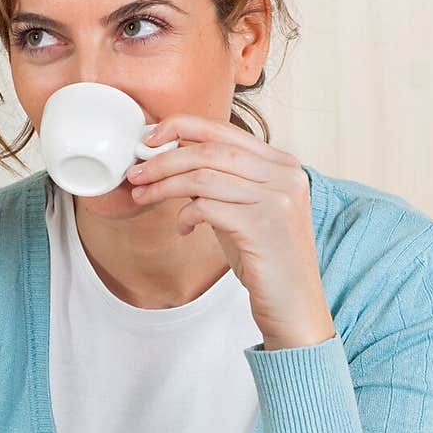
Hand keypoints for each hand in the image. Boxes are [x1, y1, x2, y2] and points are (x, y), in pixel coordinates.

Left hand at [127, 116, 335, 349]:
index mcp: (282, 164)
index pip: (225, 130)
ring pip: (203, 177)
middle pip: (210, 151)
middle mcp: (284, 176)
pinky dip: (185, 214)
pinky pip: (206, 207)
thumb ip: (221, 183)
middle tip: (137, 173)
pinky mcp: (261, 227)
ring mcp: (276, 200)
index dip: (183, 126)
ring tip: (143, 196)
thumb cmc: (267, 259)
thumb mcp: (245, 210)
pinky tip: (183, 227)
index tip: (153, 137)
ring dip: (164, 185)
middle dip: (164, 159)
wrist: (295, 305)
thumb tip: (175, 160)